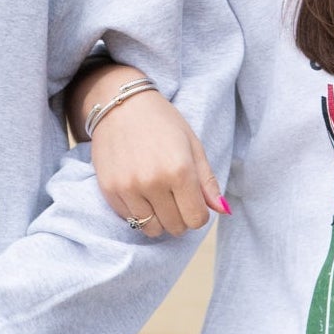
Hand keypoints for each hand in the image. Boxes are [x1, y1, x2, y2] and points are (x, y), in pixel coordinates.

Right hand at [90, 87, 226, 238]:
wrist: (119, 105)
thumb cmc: (162, 122)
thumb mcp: (192, 145)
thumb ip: (208, 181)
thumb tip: (223, 211)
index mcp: (180, 170)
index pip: (197, 219)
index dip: (198, 213)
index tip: (192, 200)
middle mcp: (153, 182)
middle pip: (176, 227)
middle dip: (180, 217)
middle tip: (174, 196)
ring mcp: (129, 188)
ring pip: (152, 229)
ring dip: (158, 219)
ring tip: (157, 197)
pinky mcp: (110, 190)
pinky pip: (129, 219)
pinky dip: (137, 212)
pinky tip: (139, 191)